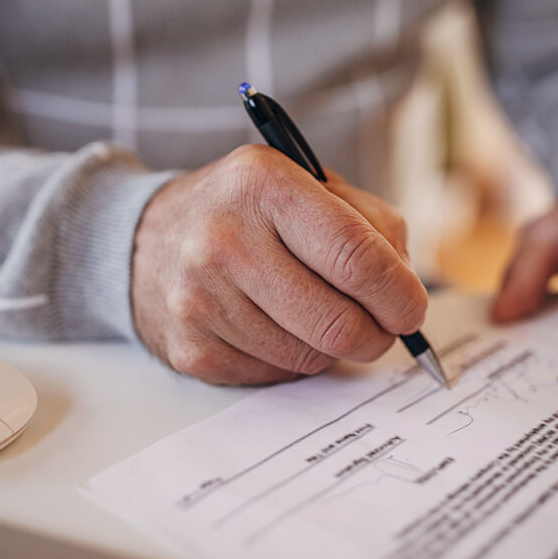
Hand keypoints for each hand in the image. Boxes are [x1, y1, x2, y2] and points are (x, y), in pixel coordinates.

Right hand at [131, 145, 426, 384]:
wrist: (144, 239)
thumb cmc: (244, 212)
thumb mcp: (303, 183)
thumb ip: (368, 223)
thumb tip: (406, 287)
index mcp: (263, 186)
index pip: (356, 257)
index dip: (400, 294)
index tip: (413, 308)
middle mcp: (223, 242)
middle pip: (339, 322)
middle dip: (378, 334)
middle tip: (382, 326)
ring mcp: (202, 301)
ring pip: (312, 357)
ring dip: (331, 345)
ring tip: (313, 311)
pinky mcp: (192, 349)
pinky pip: (277, 374)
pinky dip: (291, 357)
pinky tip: (274, 325)